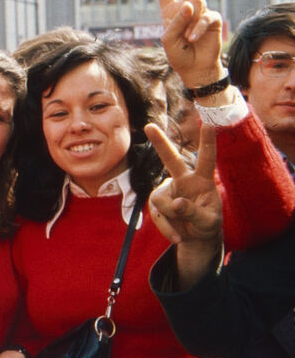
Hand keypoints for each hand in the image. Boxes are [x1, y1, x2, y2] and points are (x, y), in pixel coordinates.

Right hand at [147, 123, 221, 245]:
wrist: (195, 236)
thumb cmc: (206, 224)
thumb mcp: (208, 222)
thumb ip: (194, 212)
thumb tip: (176, 204)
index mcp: (203, 180)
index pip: (207, 159)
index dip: (207, 141)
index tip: (207, 121)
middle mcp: (184, 180)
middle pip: (171, 159)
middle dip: (160, 142)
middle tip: (149, 126)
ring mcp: (168, 191)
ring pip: (162, 201)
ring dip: (171, 219)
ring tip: (183, 232)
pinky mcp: (157, 202)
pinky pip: (157, 214)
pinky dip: (166, 228)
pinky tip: (177, 236)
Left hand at [149, 0, 226, 89]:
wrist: (195, 67)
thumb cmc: (179, 54)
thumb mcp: (168, 39)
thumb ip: (176, 21)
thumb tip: (190, 2)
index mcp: (170, 10)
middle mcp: (186, 7)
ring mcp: (200, 11)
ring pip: (195, 2)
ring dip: (189, 22)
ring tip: (187, 37)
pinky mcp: (212, 17)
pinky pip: (205, 17)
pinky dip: (197, 29)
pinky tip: (193, 38)